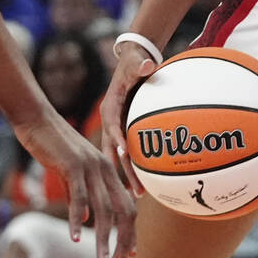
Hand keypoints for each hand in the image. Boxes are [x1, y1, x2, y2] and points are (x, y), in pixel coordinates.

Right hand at [12, 108, 135, 257]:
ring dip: (103, 237)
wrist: (38, 120)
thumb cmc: (55, 145)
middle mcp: (105, 169)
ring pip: (103, 208)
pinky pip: (77, 197)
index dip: (130, 230)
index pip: (127, 205)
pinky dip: (77, 219)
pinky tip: (75, 236)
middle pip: (122, 209)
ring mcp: (90, 167)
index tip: (131, 251)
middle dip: (124, 238)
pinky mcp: (72, 166)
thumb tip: (85, 218)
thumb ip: (82, 192)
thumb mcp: (73, 171)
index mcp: (108, 170)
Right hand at [99, 44, 157, 197]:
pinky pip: (124, 152)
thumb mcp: (136, 62)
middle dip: (124, 168)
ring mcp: (114, 127)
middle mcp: (110, 120)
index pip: (113, 124)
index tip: (125, 152)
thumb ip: (141, 65)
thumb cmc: (134, 63)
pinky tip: (139, 183)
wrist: (130, 62)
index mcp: (110, 106)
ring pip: (119, 155)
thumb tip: (148, 64)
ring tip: (138, 195)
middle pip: (115, 148)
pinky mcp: (120, 131)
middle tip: (135, 190)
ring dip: (128, 174)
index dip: (118, 137)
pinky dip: (130, 166)